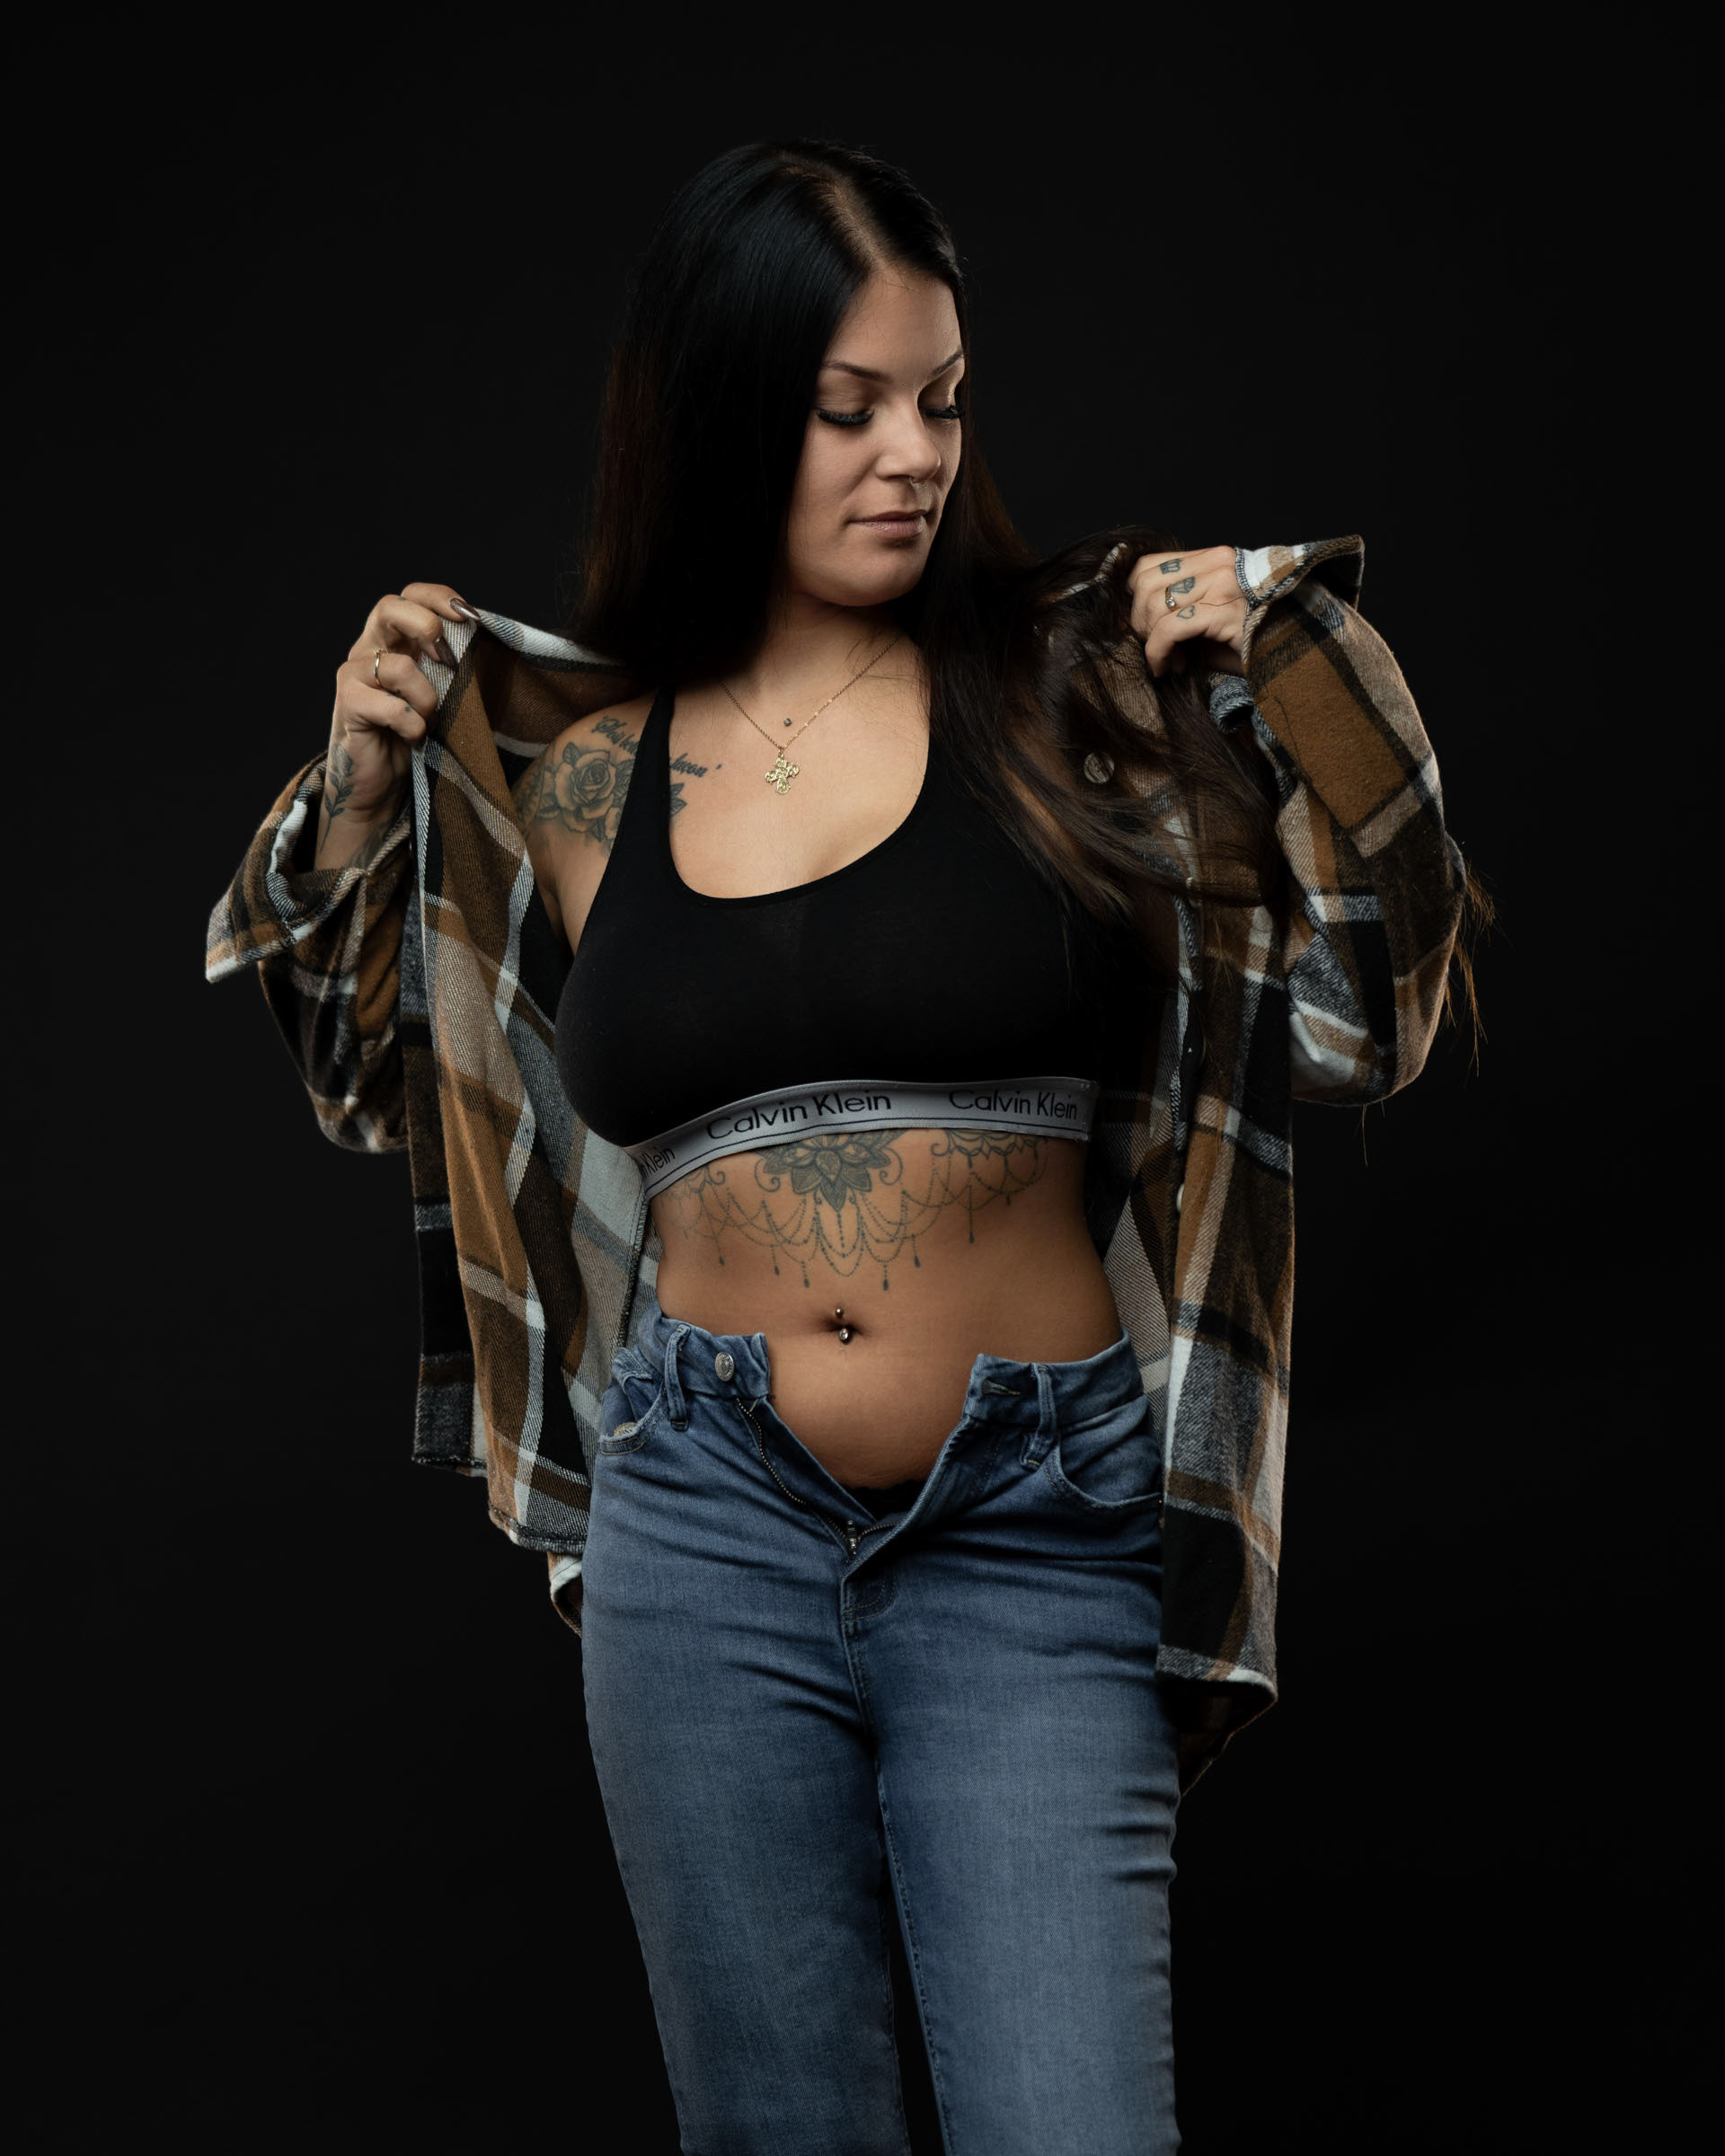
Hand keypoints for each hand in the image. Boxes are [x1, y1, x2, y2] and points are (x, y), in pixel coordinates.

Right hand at [327, 582, 474, 822]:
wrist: (379, 784)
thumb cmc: (413, 735)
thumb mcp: (439, 692)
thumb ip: (450, 665)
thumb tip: (482, 639)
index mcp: (393, 640)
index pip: (409, 595)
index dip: (438, 597)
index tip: (469, 617)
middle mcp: (368, 649)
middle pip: (388, 607)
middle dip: (426, 627)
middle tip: (447, 662)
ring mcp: (354, 675)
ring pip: (398, 666)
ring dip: (427, 698)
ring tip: (428, 719)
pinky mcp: (348, 705)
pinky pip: (391, 706)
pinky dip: (412, 725)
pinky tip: (413, 737)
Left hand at [1127, 544, 1246, 679]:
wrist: (1294, 650)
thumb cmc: (1249, 637)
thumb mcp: (1208, 613)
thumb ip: (1178, 607)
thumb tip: (1133, 620)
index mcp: (1212, 558)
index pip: (1149, 565)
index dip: (1133, 598)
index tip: (1141, 626)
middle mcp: (1217, 564)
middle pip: (1145, 584)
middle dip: (1139, 622)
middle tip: (1153, 647)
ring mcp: (1223, 585)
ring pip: (1155, 605)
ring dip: (1150, 641)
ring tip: (1167, 660)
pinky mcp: (1225, 612)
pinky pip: (1170, 628)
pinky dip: (1159, 652)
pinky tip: (1169, 667)